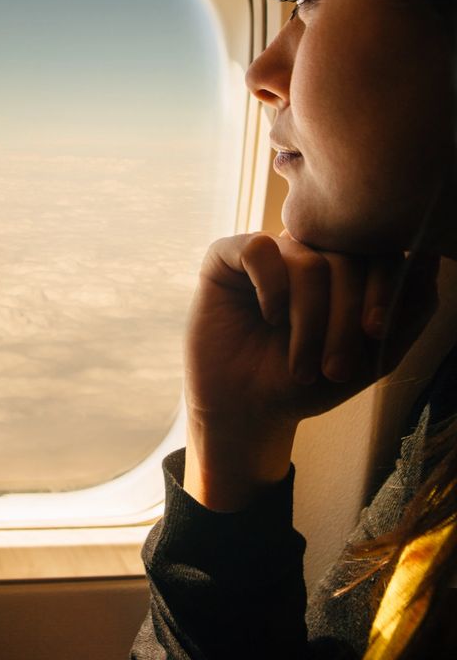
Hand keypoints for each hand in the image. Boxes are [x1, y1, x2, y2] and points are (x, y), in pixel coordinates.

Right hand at [183, 232, 438, 508]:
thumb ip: (409, 311)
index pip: (378, 252)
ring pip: (308, 263)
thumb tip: (433, 257)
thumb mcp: (373, 356)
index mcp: (345, 266)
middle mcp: (308, 249)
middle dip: (345, 320)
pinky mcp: (227, 254)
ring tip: (301, 367)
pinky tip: (268, 318)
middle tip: (334, 369)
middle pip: (346, 259)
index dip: (384, 288)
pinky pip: (260, 249)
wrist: (250, 410)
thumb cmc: (310, 382)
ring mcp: (270, 249)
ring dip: (309, 322)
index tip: (376, 333)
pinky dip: (271, 289)